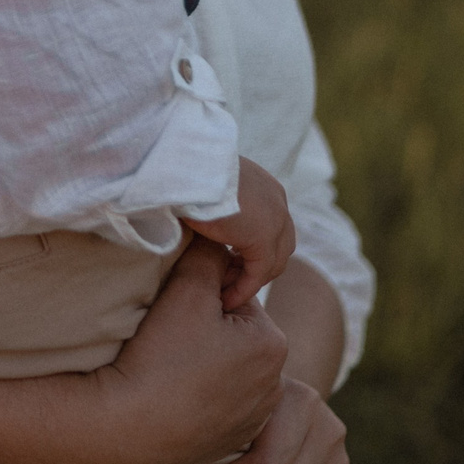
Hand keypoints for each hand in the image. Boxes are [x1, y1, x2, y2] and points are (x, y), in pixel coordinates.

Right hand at [86, 237, 286, 463]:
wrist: (130, 430)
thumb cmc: (159, 358)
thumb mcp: (185, 292)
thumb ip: (207, 256)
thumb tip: (218, 237)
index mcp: (273, 342)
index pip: (235, 299)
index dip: (199, 298)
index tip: (172, 314)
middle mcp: (276, 384)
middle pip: (234, 336)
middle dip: (206, 333)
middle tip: (166, 342)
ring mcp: (256, 419)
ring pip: (227, 371)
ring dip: (204, 365)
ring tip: (167, 371)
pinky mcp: (233, 442)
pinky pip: (218, 405)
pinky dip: (199, 398)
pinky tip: (172, 399)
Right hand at [181, 158, 294, 309]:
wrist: (184, 164)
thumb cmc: (184, 169)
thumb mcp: (207, 183)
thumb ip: (215, 201)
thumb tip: (202, 218)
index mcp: (265, 186)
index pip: (270, 226)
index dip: (251, 249)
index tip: (227, 264)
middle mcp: (277, 201)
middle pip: (279, 247)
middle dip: (255, 266)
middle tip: (227, 280)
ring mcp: (276, 220)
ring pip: (272, 263)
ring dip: (250, 279)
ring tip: (225, 293)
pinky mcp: (263, 238)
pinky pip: (257, 273)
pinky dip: (243, 288)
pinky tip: (226, 299)